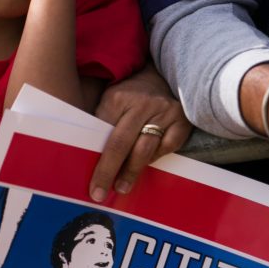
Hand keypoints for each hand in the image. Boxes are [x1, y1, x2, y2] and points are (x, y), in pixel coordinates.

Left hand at [90, 65, 191, 200]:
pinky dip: (155, 158)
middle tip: (99, 193)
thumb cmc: (130, 92)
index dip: (94, 157)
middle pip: (121, 145)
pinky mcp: (182, 120)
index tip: (89, 180)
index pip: (102, 133)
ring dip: (132, 172)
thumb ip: (101, 121)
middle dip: (108, 171)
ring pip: (145, 150)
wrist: (162, 74)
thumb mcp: (110, 98)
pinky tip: (146, 166)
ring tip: (122, 186)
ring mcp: (164, 112)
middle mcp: (141, 104)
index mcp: (117, 98)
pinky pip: (167, 147)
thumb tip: (86, 152)